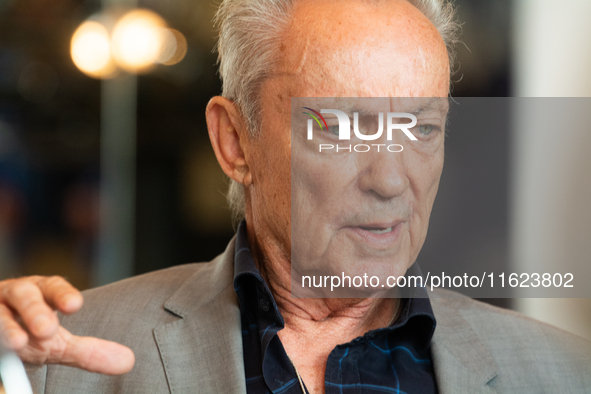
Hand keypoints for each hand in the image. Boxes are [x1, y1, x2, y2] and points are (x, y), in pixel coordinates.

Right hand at [0, 276, 134, 374]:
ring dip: (7, 326)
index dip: (64, 294)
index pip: (54, 287)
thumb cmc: (28, 332)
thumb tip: (128, 361)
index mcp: (41, 292)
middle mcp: (15, 294)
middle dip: (35, 310)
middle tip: (48, 330)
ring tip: (18, 342)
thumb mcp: (56, 342)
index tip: (75, 305)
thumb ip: (88, 351)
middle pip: (25, 295)